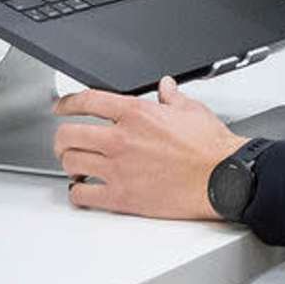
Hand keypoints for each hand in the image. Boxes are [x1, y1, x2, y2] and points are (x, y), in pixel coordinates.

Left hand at [54, 80, 239, 219]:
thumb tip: (166, 86)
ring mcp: (118, 169)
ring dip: (69, 164)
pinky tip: (83, 191)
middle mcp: (121, 139)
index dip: (67, 103)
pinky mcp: (122, 197)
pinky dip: (78, 193)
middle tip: (65, 142)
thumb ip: (173, 97)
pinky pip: (83, 195)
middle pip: (69, 134)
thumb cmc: (211, 148)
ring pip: (71, 163)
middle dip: (63, 138)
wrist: (223, 177)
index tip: (61, 107)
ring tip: (75, 166)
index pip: (87, 101)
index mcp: (136, 113)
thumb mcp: (192, 110)